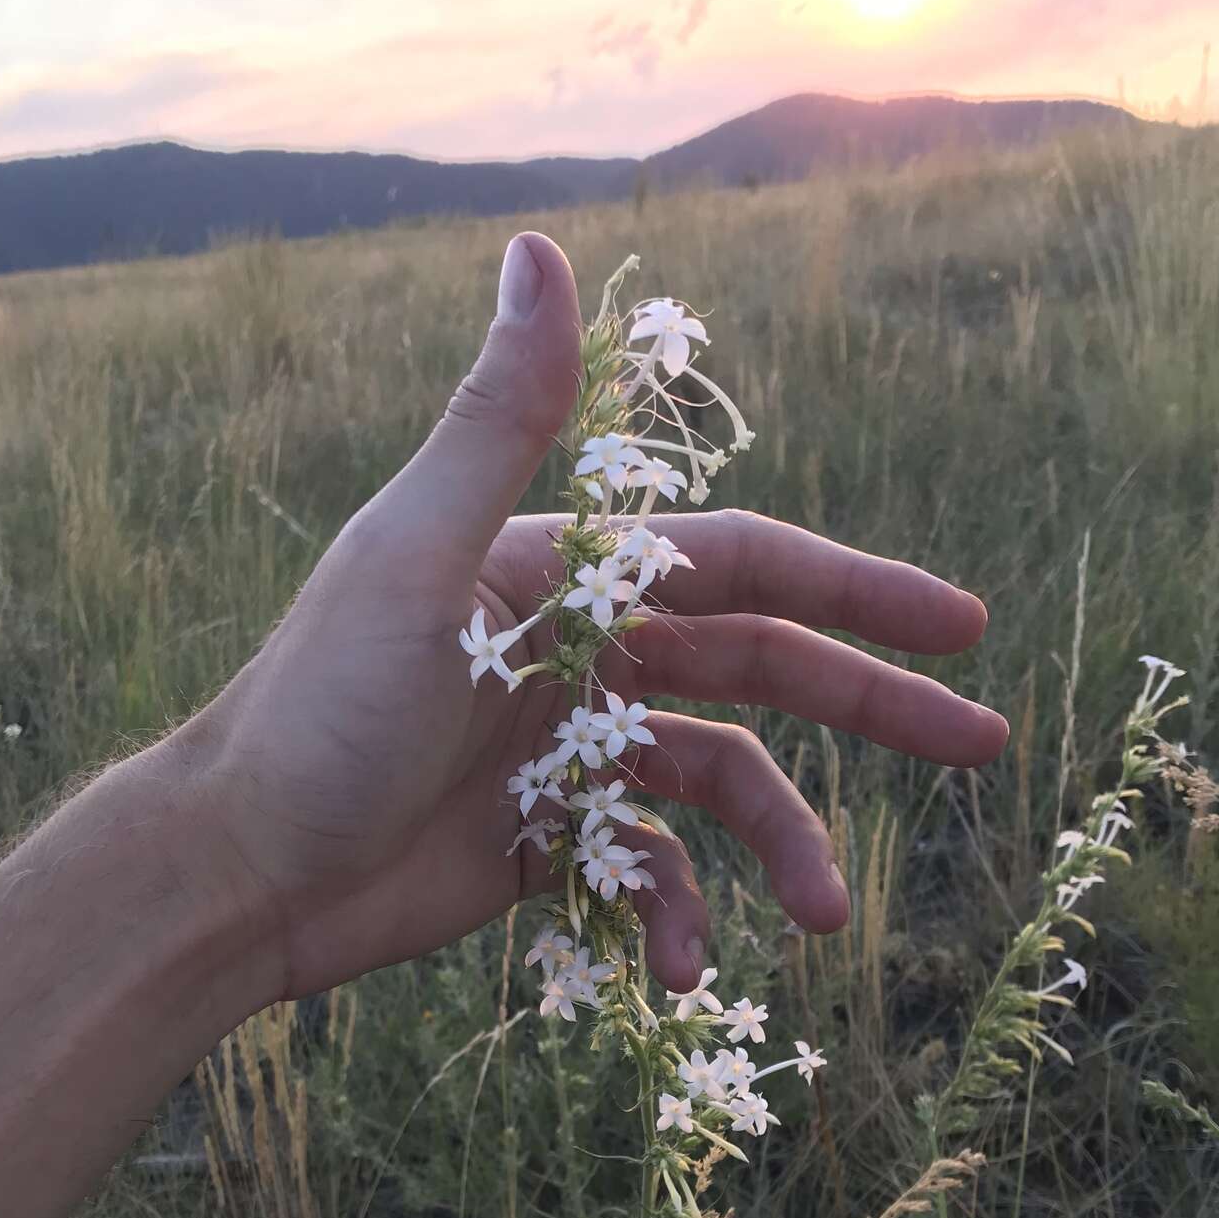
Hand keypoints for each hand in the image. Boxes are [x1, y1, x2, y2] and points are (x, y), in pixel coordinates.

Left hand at [177, 232, 1008, 1002]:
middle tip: (983, 741)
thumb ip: (503, 418)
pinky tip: (686, 974)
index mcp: (565, 571)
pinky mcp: (547, 842)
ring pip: (720, 786)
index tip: (960, 624)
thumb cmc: (315, 710)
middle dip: (872, 705)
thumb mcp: (416, 557)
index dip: (857, 590)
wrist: (235, 871)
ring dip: (781, 847)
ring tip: (823, 917)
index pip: (744, 567)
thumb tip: (539, 244)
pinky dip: (680, 919)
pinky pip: (652, 874)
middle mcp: (580, 652)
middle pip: (762, 672)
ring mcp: (567, 752)